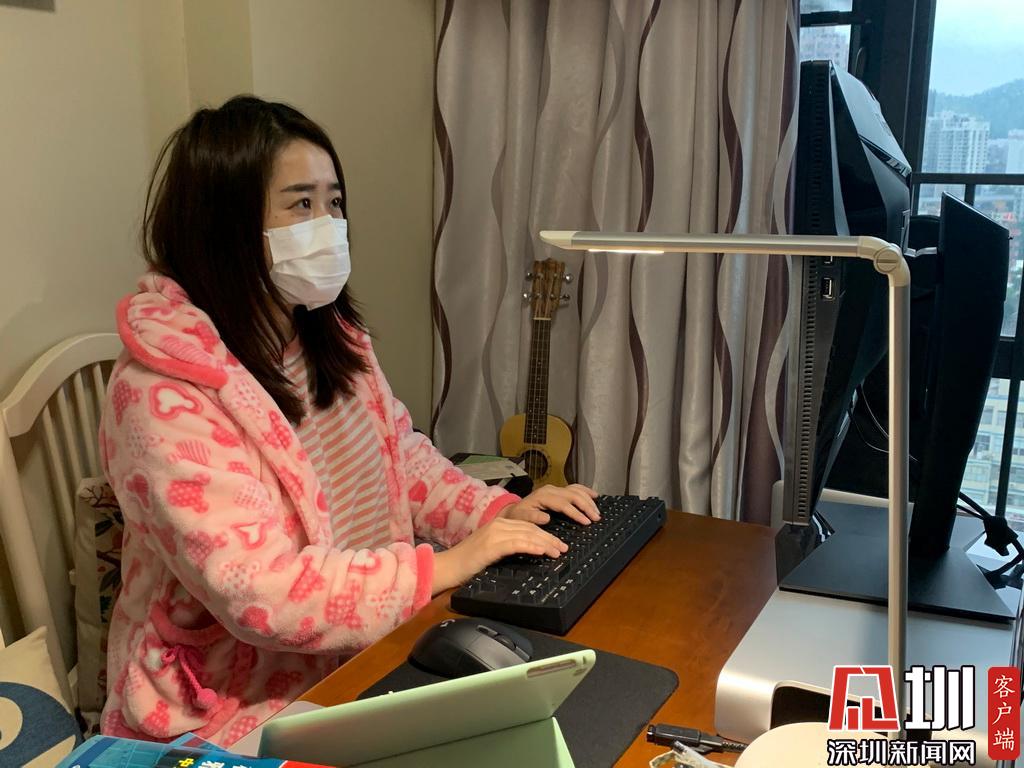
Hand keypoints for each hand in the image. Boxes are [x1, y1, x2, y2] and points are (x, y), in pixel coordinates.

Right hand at [431, 517, 567, 592]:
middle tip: (563, 548)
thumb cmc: (467, 563)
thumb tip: (527, 551)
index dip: (545, 535)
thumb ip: (507, 546)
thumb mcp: (491, 550)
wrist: (447, 567)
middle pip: (531, 529)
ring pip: (527, 535)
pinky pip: (517, 544)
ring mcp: (495, 534)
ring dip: (545, 544)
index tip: (558, 544)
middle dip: (550, 539)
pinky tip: (542, 552)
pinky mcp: (492, 545)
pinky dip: (532, 547)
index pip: (528, 526)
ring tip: (558, 552)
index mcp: (499, 524)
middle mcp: (498, 525)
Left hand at [499, 483, 600, 525]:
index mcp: (543, 496)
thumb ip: (532, 518)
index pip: (564, 504)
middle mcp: (551, 490)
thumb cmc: (518, 516)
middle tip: (596, 518)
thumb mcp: (521, 518)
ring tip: (597, 511)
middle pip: (573, 495)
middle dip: (586, 506)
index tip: (586, 522)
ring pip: (576, 491)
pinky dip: (586, 491)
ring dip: (588, 500)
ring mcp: (555, 489)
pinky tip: (594, 495)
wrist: (514, 510)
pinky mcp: (558, 490)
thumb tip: (546, 518)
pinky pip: (575, 488)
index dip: (576, 513)